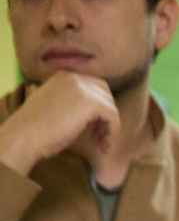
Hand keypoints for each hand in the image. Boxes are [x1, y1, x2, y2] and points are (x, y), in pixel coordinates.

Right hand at [0, 73, 123, 186]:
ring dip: (109, 126)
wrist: (25, 135)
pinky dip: (112, 132)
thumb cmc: (36, 128)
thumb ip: (73, 102)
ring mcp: (82, 87)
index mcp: (63, 76)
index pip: (93, 86)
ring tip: (101, 143)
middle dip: (106, 115)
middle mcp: (74, 77)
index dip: (98, 108)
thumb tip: (97, 114)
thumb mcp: (56, 107)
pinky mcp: (91, 102)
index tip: (95, 128)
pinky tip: (103, 145)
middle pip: (105, 94)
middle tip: (100, 136)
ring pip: (110, 106)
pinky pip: (112, 116)